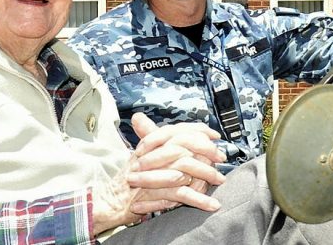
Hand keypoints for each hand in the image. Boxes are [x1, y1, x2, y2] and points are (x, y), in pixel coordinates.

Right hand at [91, 114, 225, 234]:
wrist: (111, 200)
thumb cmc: (132, 178)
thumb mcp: (144, 154)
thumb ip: (159, 140)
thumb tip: (184, 132)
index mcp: (151, 143)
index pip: (179, 129)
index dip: (199, 130)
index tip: (215, 136)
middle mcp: (152, 153)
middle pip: (185, 144)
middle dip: (207, 151)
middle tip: (221, 159)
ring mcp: (153, 172)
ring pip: (186, 168)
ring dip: (207, 175)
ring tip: (220, 181)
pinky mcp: (155, 192)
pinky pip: (182, 195)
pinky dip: (199, 200)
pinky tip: (212, 204)